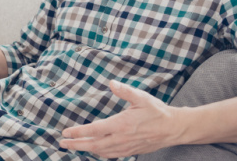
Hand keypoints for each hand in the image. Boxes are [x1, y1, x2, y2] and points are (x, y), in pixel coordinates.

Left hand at [59, 81, 184, 157]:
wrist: (173, 128)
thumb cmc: (157, 111)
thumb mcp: (142, 97)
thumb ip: (125, 91)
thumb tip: (112, 83)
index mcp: (122, 124)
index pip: (95, 130)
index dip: (78, 132)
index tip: (66, 132)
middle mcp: (122, 138)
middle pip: (93, 144)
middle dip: (76, 144)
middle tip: (62, 143)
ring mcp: (126, 147)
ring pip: (101, 151)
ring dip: (85, 150)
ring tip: (73, 146)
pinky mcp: (130, 151)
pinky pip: (111, 155)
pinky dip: (99, 153)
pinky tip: (93, 150)